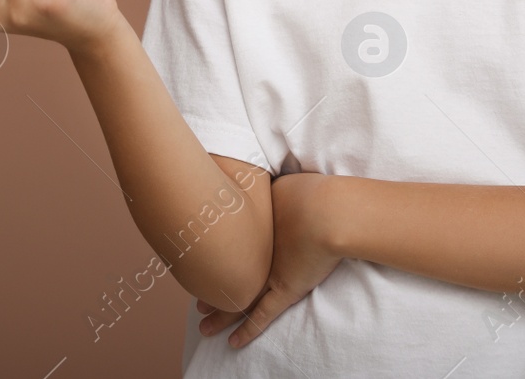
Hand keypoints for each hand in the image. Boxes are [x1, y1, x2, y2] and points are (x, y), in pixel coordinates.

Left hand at [195, 171, 341, 348]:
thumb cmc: (308, 194)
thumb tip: (258, 180)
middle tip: (196, 302)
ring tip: (203, 326)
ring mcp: (268, 276)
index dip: (213, 261)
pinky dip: (247, 330)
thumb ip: (269, 190)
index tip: (200, 265)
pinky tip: (233, 343)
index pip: (228, 250)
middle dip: (210, 291)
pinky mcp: (285, 291)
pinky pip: (261, 316)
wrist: (327, 212)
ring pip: (238, 302)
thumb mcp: (280, 186)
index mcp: (253, 231)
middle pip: (227, 278)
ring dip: (220, 316)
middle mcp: (254, 256)